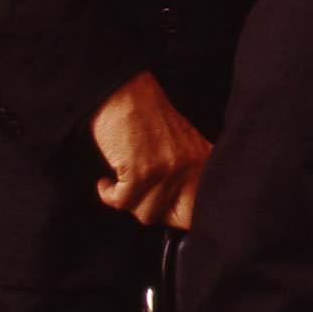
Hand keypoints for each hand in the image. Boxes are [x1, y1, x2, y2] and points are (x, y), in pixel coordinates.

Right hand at [89, 71, 211, 228]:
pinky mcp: (141, 171)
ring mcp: (169, 169)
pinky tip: (108, 179)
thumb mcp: (179, 147)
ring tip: (122, 180)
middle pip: (177, 217)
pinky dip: (109, 194)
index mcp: (204, 160)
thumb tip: (180, 216)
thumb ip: (187, 176)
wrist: (122, 93)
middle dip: (154, 212)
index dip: (180, 217)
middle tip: (139, 195)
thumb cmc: (144, 120)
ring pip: (146, 213)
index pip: (201, 209)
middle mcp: (192, 166)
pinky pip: (122, 203)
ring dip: (127, 200)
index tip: (163, 213)